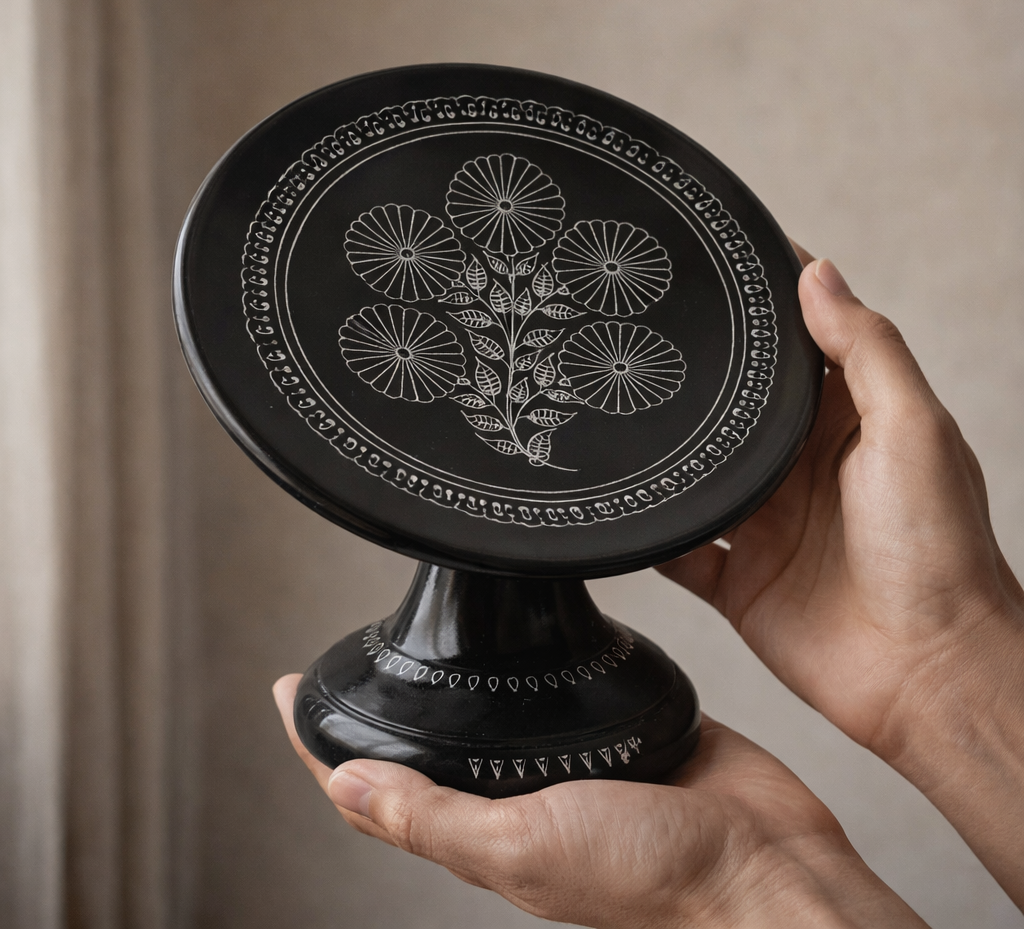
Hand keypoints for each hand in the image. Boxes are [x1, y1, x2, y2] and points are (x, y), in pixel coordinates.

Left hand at [274, 675, 925, 928]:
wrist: (767, 865)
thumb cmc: (654, 880)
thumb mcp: (524, 848)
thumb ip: (435, 817)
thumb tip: (345, 785)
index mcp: (486, 829)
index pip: (378, 786)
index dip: (325, 743)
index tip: (288, 692)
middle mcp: (520, 791)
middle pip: (431, 740)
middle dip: (388, 699)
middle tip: (355, 642)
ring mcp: (570, 754)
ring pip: (495, 706)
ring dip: (460, 674)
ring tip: (433, 622)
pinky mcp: (620, 720)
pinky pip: (568, 681)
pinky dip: (538, 655)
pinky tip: (532, 622)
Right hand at [658, 250, 1023, 904]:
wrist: (926, 676)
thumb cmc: (939, 555)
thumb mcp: (912, 430)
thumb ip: (866, 351)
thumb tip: (820, 274)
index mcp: (850, 424)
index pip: (801, 348)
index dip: (766, 306)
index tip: (721, 265)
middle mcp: (803, 471)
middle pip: (737, 413)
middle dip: (698, 381)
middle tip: (641, 333)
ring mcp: (767, 526)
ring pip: (700, 479)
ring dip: (667, 459)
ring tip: (612, 416)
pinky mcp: (739, 582)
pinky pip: (679, 552)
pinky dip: (651, 537)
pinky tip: (622, 512)